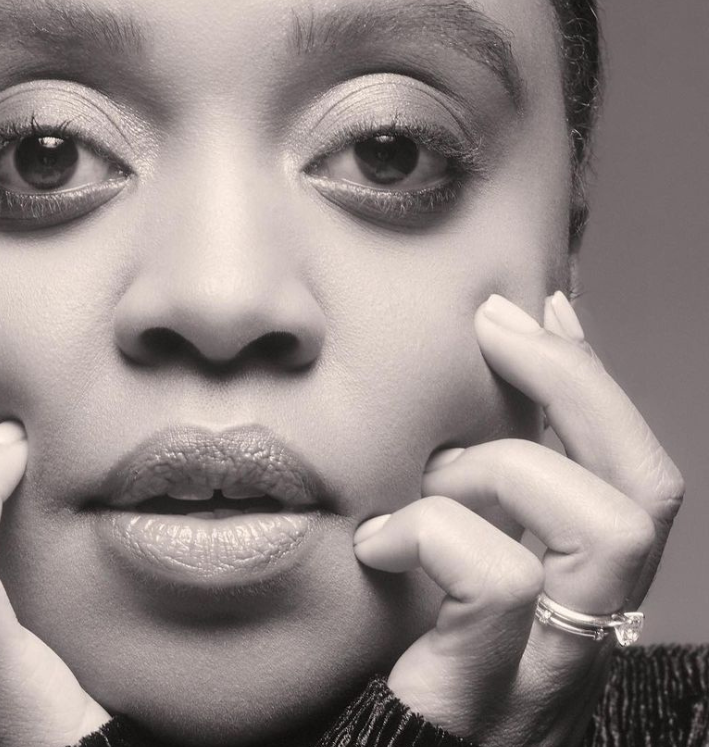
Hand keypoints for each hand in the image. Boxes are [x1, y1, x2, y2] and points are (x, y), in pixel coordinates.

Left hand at [353, 292, 684, 746]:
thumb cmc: (370, 659)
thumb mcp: (431, 561)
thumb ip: (459, 496)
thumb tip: (462, 390)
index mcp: (572, 600)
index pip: (634, 483)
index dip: (595, 384)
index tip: (543, 308)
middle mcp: (579, 643)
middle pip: (645, 495)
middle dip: (576, 383)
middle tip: (495, 331)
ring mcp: (539, 682)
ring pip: (605, 531)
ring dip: (505, 468)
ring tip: (431, 479)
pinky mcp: (479, 708)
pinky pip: (497, 582)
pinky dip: (432, 530)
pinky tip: (377, 542)